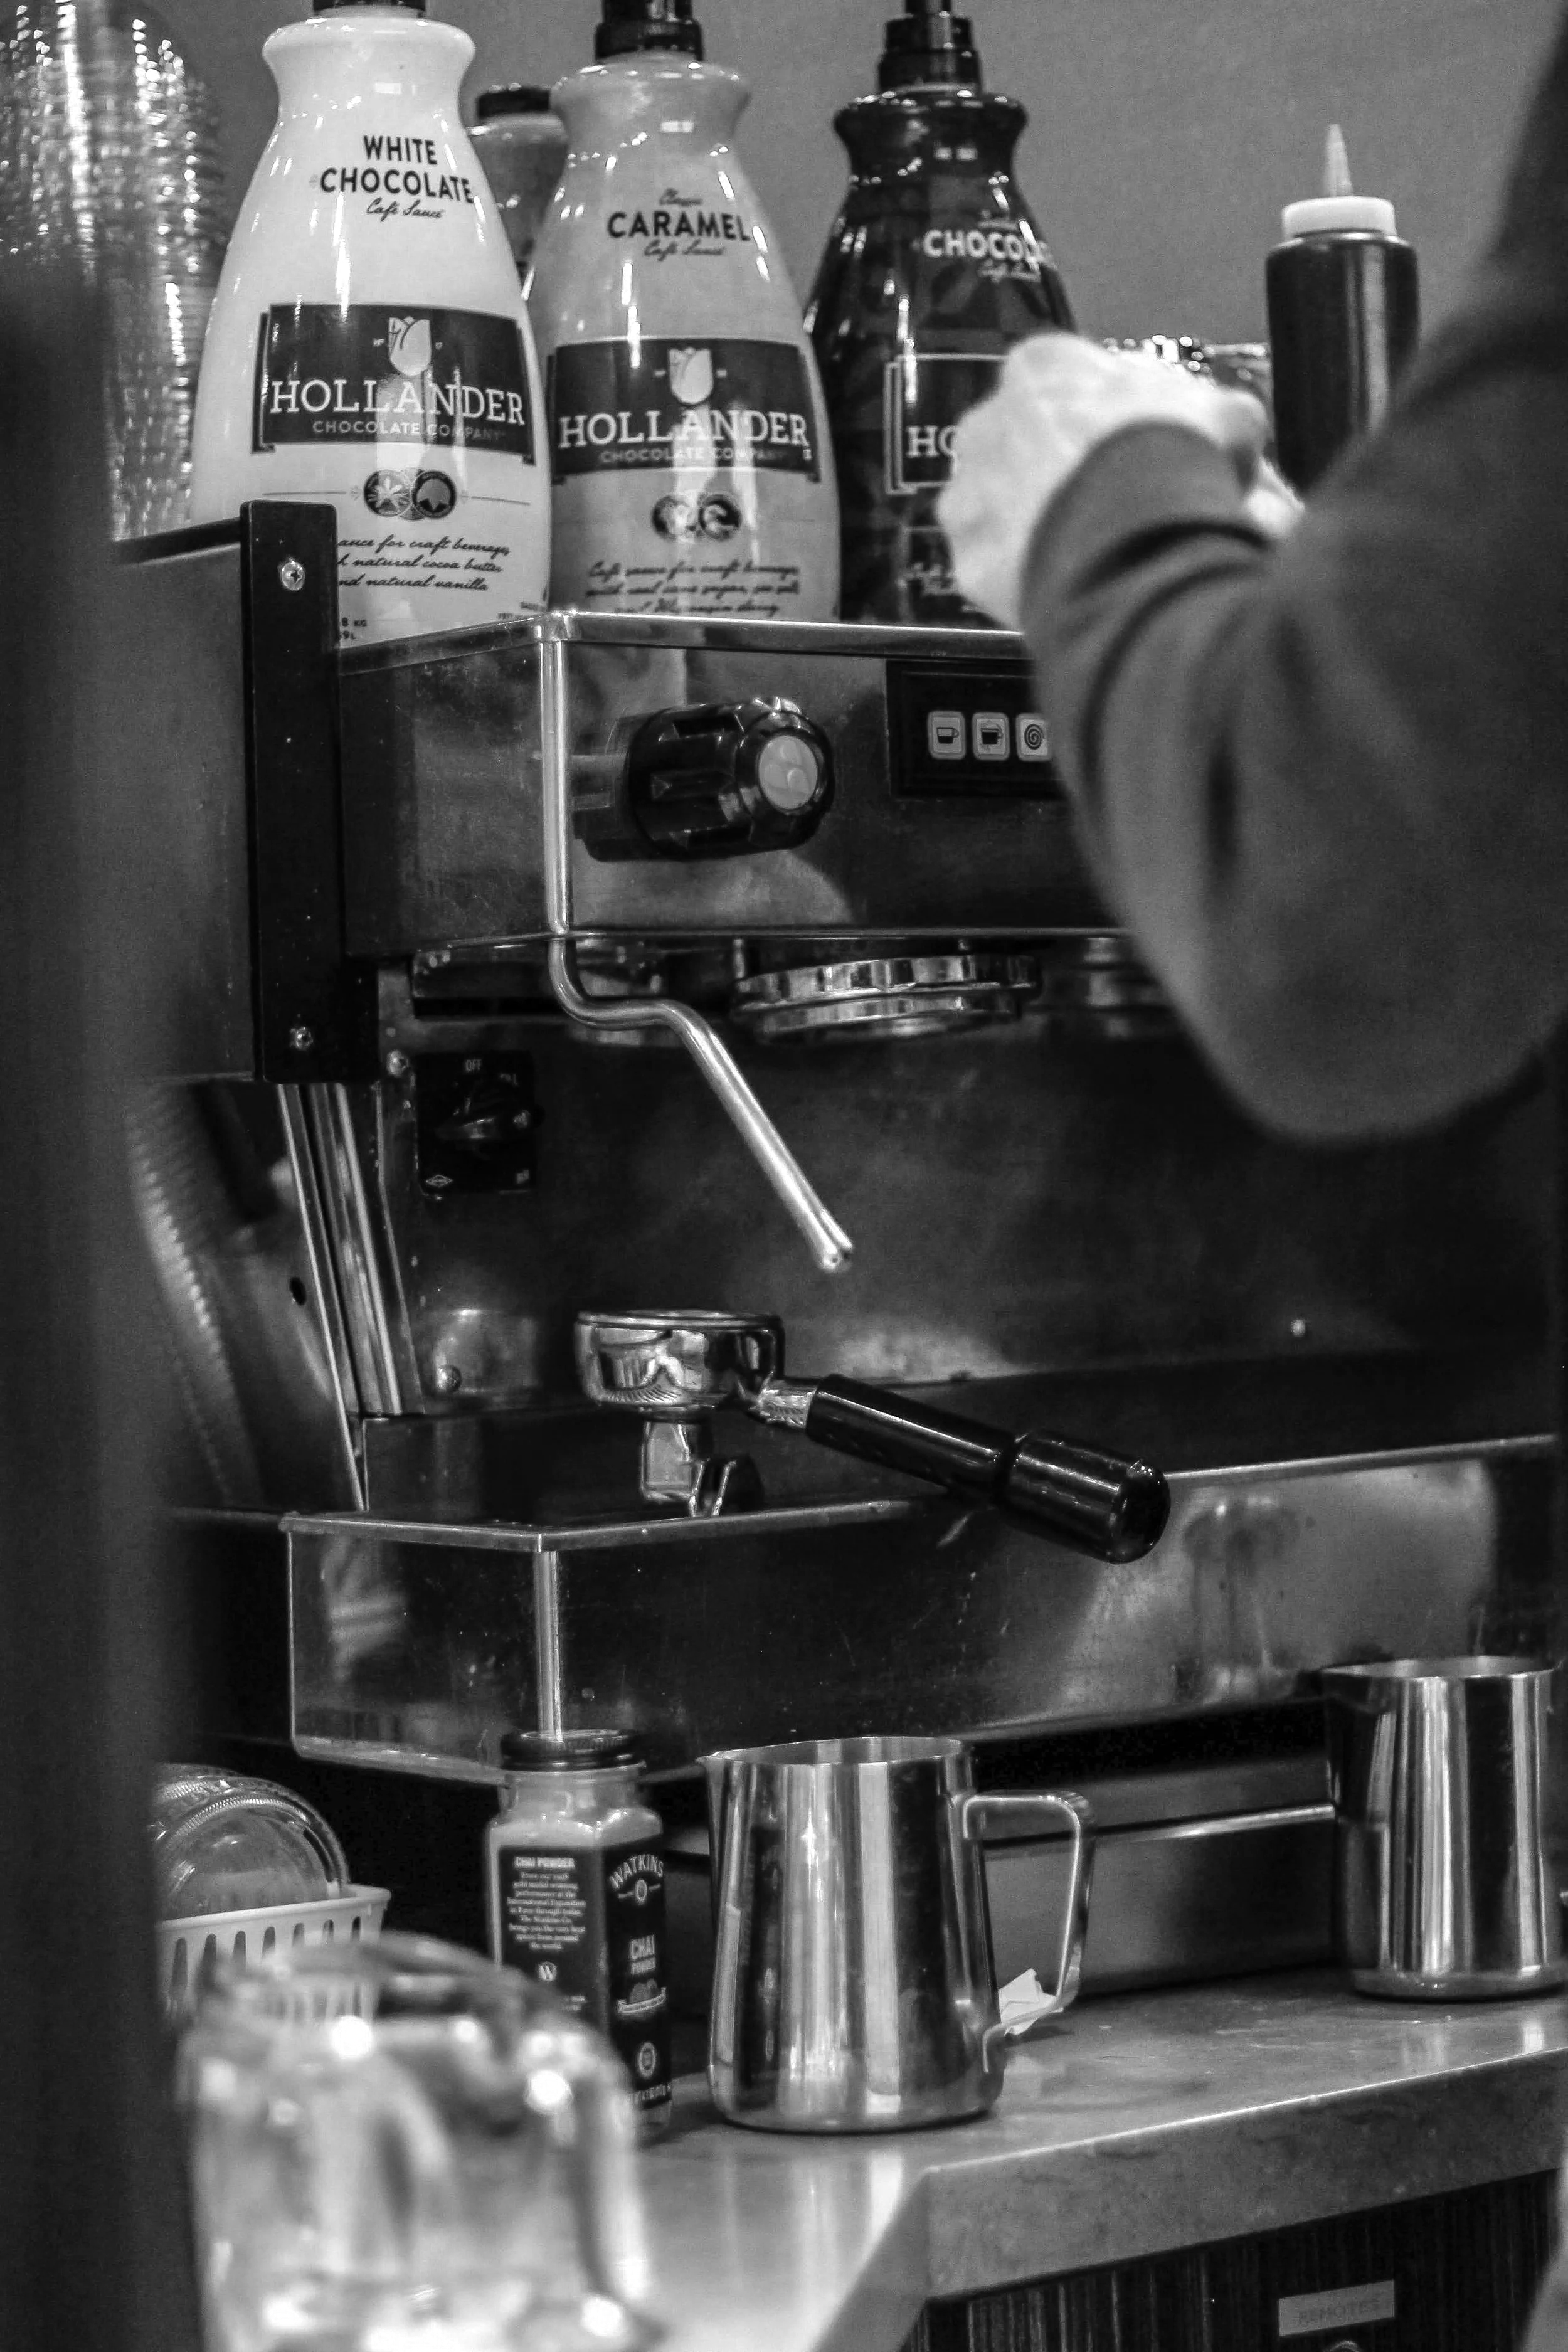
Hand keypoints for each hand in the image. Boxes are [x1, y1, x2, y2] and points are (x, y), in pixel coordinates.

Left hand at [937, 334, 1279, 627]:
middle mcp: (987, 418)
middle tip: (1113, 506)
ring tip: (1089, 551)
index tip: (1140, 450)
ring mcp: (968, 490)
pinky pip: (997, 567)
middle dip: (1065, 472)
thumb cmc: (1172, 459)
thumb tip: (1234, 433)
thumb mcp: (1225, 417)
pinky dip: (1027, 576)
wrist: (1132, 537)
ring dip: (1038, 523)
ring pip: (1003, 507)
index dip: (1112, 422)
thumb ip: (1220, 416)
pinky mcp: (966, 557)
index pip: (1071, 386)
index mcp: (1041, 366)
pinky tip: (1064, 582)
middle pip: (1027, 445)